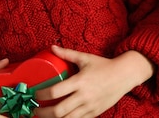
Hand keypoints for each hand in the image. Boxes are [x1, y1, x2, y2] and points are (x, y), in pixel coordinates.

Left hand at [34, 46, 153, 117]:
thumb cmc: (103, 65)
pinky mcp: (95, 113)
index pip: (55, 91)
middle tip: (34, 110)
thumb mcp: (85, 58)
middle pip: (58, 111)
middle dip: (42, 113)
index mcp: (80, 81)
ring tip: (43, 116)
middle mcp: (84, 96)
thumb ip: (68, 53)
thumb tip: (52, 47)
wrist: (124, 75)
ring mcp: (90, 107)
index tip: (34, 95)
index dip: (41, 95)